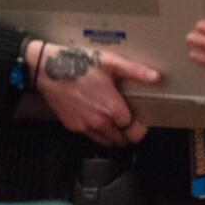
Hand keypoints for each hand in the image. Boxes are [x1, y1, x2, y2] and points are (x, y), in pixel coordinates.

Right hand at [31, 41, 160, 147]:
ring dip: (113, 136)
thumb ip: (135, 71)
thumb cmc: (80, 64)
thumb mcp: (111, 63)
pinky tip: (98, 118)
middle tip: (130, 122)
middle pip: (121, 140)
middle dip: (128, 134)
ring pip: (106, 141)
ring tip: (116, 122)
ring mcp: (85, 126)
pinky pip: (90, 136)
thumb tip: (156, 77)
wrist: (49, 69)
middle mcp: (99, 122)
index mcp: (112, 109)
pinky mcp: (72, 126)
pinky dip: (97, 132)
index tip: (141, 122)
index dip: (140, 127)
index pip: (134, 130)